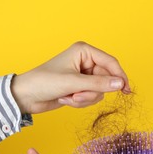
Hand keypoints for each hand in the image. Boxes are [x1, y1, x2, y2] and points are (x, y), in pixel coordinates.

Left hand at [11, 41, 129, 113]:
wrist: (26, 96)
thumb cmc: (44, 82)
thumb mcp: (73, 83)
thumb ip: (98, 84)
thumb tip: (120, 84)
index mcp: (84, 51)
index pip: (110, 63)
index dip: (119, 76)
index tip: (126, 90)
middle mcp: (86, 62)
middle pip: (105, 80)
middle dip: (91, 92)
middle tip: (76, 96)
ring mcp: (83, 76)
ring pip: (98, 91)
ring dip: (84, 99)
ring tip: (69, 97)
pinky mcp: (79, 88)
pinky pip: (90, 98)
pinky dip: (79, 102)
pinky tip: (66, 99)